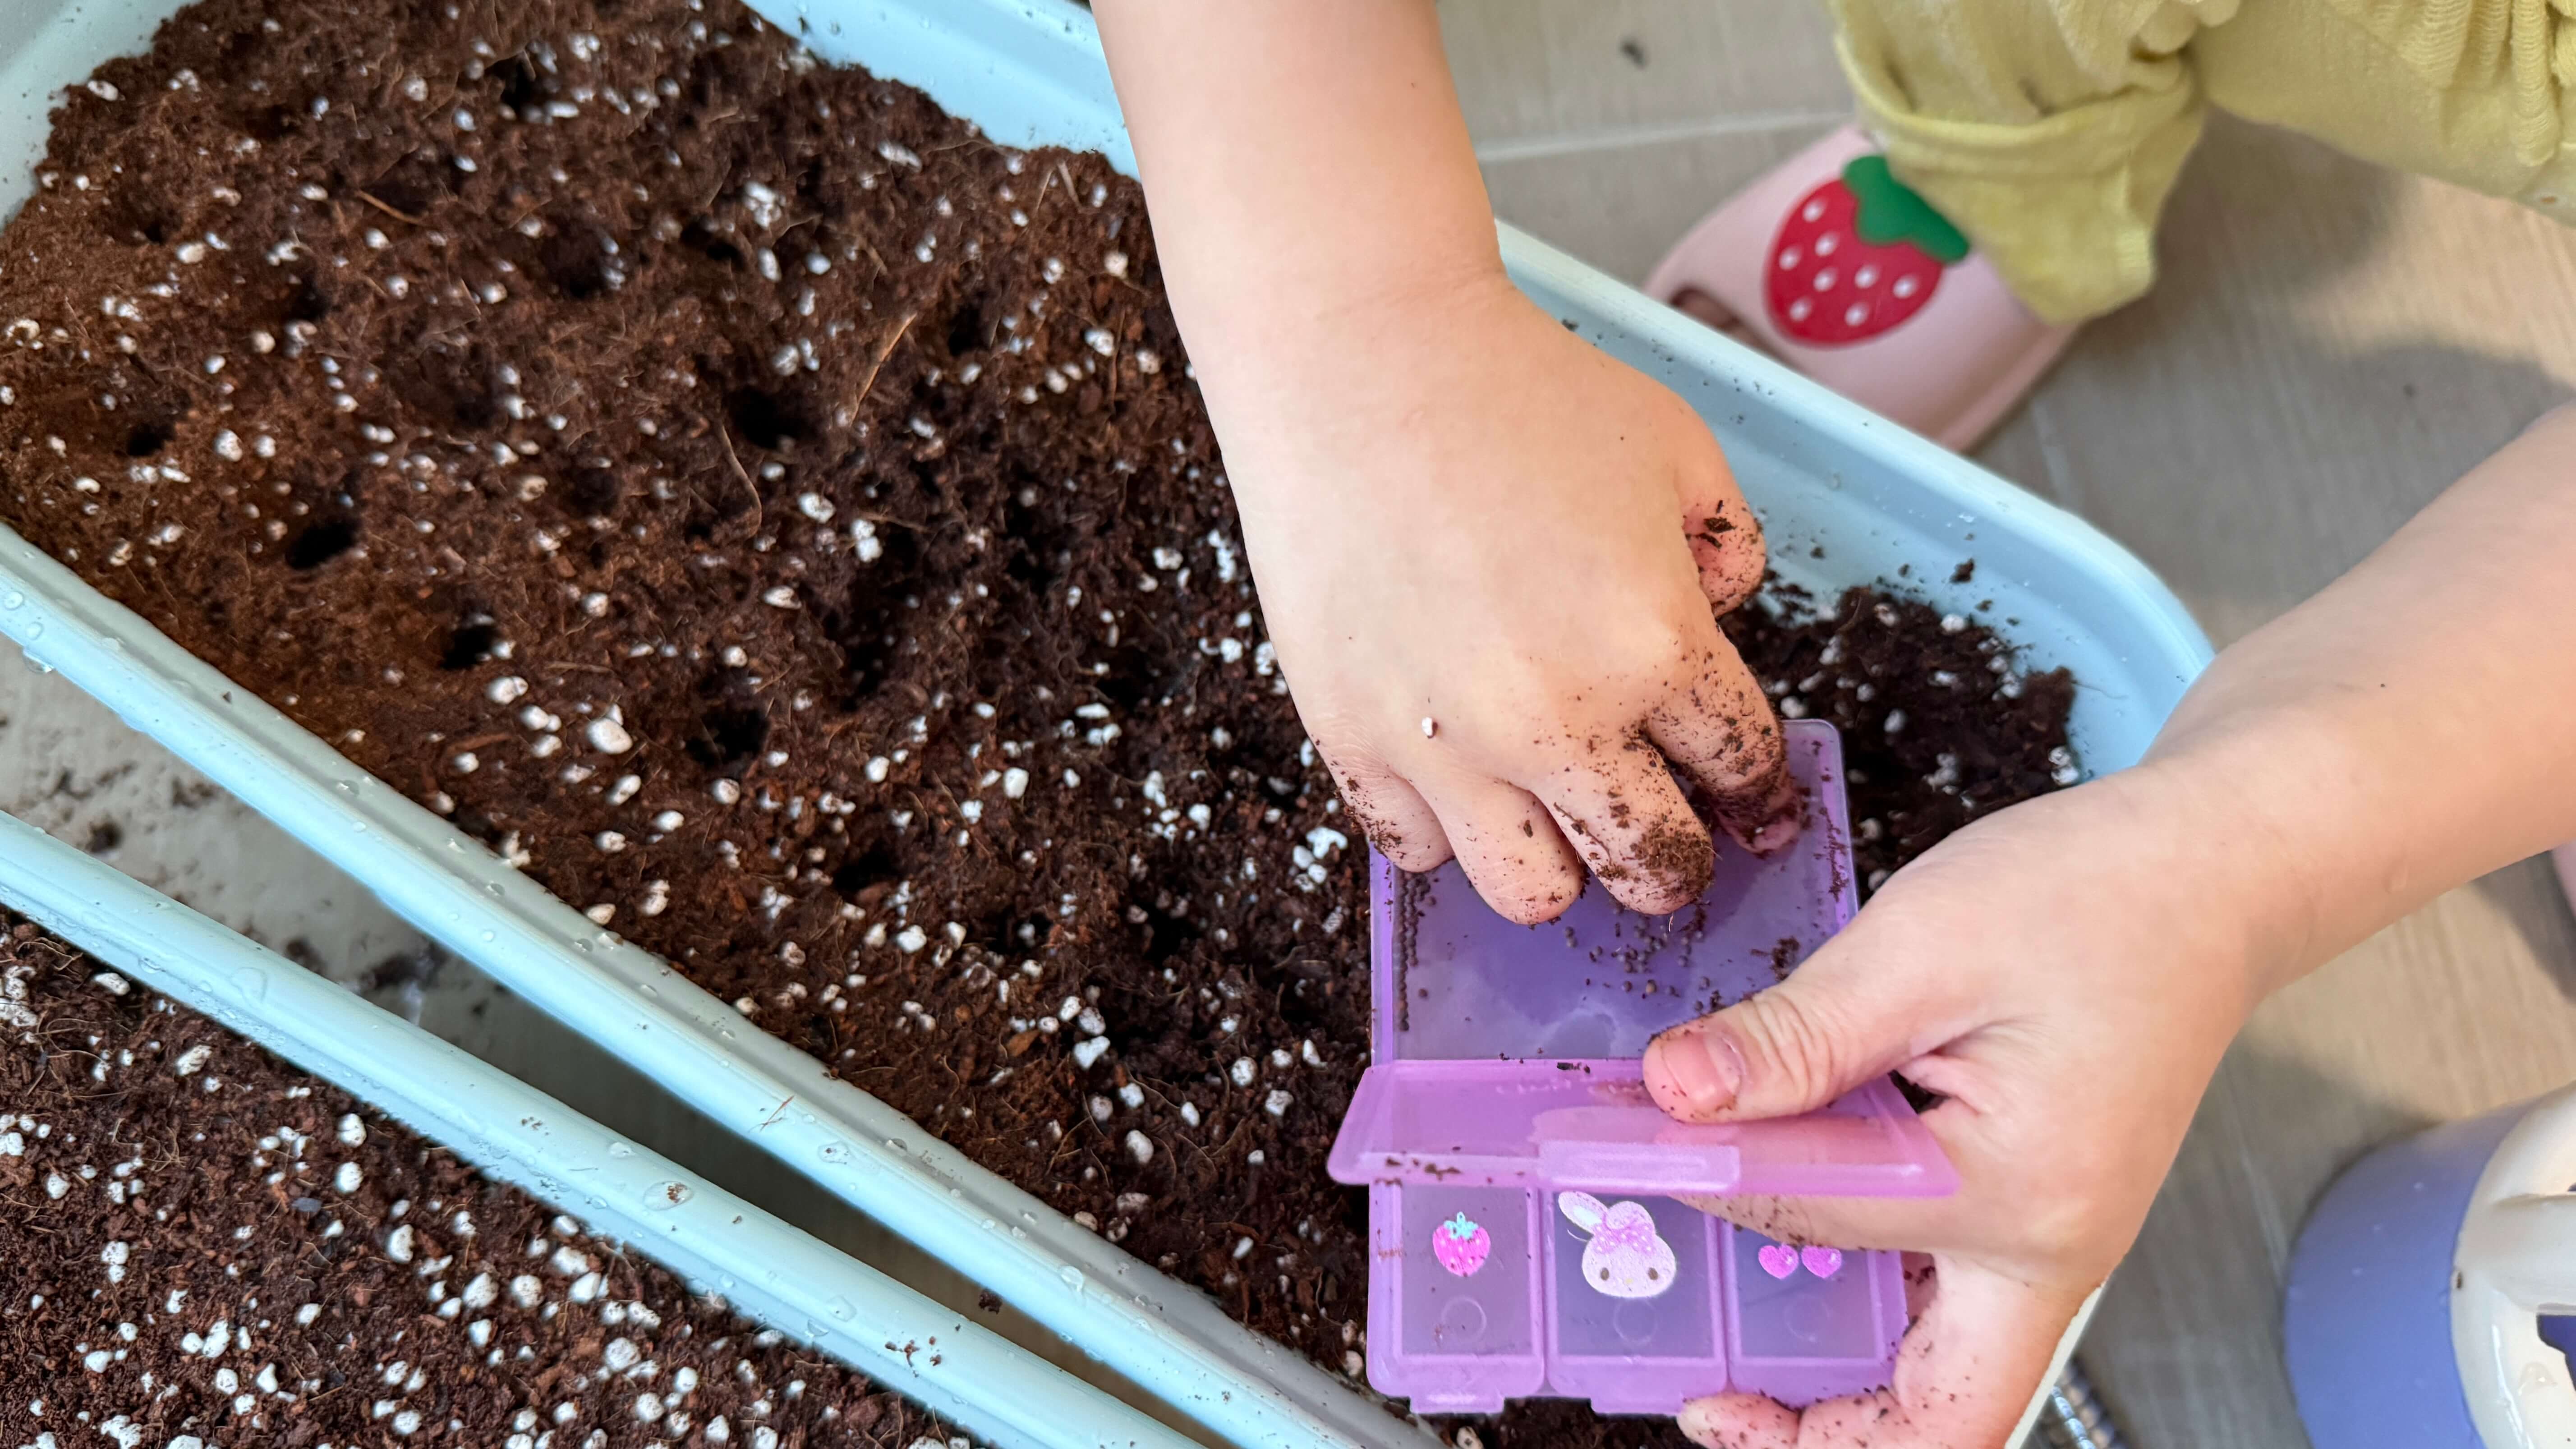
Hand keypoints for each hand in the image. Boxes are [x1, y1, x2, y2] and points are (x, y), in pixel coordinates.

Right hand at [1215, 270, 1796, 920]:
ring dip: (1560, 862)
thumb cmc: (1522, 394)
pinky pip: (1417, 851)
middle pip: (1651, 869)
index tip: (1751, 804)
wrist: (1361, 362)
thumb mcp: (1679, 449)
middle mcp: (1554, 720)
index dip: (1757, 792)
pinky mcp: (1354, 739)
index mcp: (1654, 646)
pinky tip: (1457, 767)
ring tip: (1552, 807)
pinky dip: (1446, 827)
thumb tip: (1714, 623)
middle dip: (1676, 858)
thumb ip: (1729, 552)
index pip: (1740, 770)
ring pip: (1534, 894)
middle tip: (1663, 825)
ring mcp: (1445, 744)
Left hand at [1643, 764, 2273, 1446]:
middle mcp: (2050, 1253)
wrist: (2209, 876)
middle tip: (1704, 1395)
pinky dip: (1870, 1297)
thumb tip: (1673, 1093)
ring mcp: (2053, 1244)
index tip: (1623, 1144)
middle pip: (1930, 1417)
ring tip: (1733, 1331)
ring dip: (1839, 1368)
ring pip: (1936, 1370)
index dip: (1709, 1182)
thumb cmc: (2094, 896)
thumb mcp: (1923, 946)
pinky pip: (1947, 1300)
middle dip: (1811, 1431)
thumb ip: (1795, 1036)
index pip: (1816, 1218)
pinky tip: (1801, 1241)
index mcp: (2020, 1197)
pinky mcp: (2039, 1215)